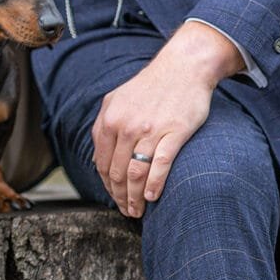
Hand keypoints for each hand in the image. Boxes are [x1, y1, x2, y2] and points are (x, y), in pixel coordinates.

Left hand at [91, 21, 244, 217]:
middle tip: (126, 211)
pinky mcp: (174, 131)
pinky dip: (154, 183)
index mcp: (109, 120)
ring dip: (135, 196)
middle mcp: (126, 125)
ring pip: (136, 171)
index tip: (113, 199)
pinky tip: (152, 196)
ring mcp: (150, 129)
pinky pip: (161, 163)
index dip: (106, 186)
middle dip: (120, 196)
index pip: (102, 163)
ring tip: (138, 210)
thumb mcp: (116, 102)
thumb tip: (98, 159)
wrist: (181, 68)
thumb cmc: (149, 87)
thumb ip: (104, 128)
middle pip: (118, 172)